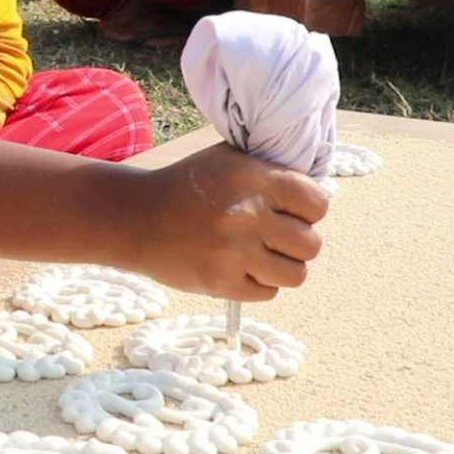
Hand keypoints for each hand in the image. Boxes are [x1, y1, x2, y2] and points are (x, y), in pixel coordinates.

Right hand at [121, 143, 328, 299]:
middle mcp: (246, 214)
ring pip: (296, 275)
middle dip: (297, 242)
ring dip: (281, 267)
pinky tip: (237, 267)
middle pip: (312, 245)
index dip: (309, 210)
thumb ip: (271, 171)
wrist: (135, 219)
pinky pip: (267, 292)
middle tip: (274, 236)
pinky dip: (257, 283)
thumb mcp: (229, 160)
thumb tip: (318, 193)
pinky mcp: (221, 283)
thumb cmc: (189, 187)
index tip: (291, 211)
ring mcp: (234, 252)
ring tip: (259, 255)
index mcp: (253, 178)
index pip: (318, 204)